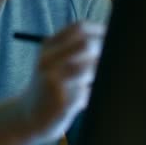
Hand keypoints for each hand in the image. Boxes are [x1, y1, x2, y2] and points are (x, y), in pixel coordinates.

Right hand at [19, 21, 105, 144]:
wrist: (29, 116)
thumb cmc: (51, 87)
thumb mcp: (55, 63)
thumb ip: (77, 50)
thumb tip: (115, 39)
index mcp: (48, 46)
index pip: (80, 28)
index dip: (102, 32)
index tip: (116, 39)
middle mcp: (48, 59)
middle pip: (86, 44)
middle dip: (105, 51)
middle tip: (115, 60)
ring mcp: (53, 79)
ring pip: (89, 68)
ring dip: (99, 74)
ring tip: (94, 82)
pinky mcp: (61, 100)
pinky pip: (87, 92)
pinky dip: (91, 94)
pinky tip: (82, 99)